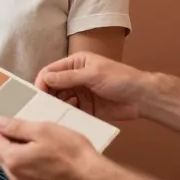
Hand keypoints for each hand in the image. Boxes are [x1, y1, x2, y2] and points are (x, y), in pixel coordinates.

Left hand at [0, 117, 97, 179]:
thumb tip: (0, 122)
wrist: (89, 175)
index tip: (11, 119)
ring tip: (40, 142)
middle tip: (30, 129)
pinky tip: (44, 155)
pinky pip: (23, 170)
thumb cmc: (70, 152)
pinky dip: (28, 161)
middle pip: (1, 151)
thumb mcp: (43, 130)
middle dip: (10, 138)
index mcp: (13, 158)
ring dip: (20, 150)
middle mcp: (13, 174)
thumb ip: (17, 127)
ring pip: (12, 161)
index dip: (0, 125)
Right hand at [34, 51, 150, 121]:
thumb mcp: (93, 74)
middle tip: (44, 106)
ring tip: (58, 111)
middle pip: (53, 86)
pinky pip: (71, 111)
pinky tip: (69, 116)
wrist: (141, 97)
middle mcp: (75, 78)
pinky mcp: (86, 108)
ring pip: (60, 100)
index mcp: (76, 63)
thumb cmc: (121, 78)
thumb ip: (68, 77)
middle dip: (48, 95)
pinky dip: (67, 114)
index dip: (43, 81)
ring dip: (57, 105)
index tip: (38, 93)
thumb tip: (46, 78)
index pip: (51, 71)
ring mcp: (80, 94)